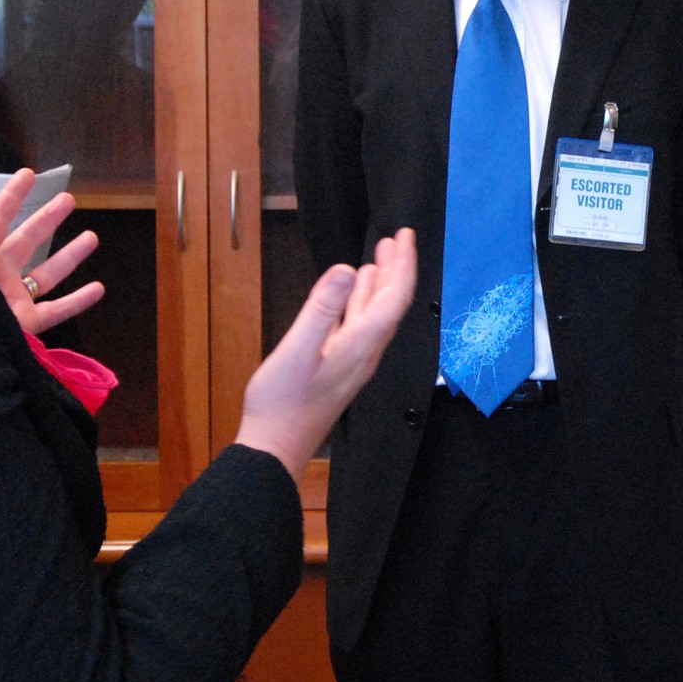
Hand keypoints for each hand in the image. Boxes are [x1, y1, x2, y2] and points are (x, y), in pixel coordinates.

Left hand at [0, 168, 104, 334]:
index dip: (11, 197)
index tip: (29, 174)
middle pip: (27, 241)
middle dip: (47, 219)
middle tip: (68, 198)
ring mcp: (14, 299)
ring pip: (47, 274)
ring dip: (69, 256)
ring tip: (92, 237)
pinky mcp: (27, 324)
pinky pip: (56, 310)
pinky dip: (77, 301)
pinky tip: (98, 288)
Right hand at [236, 229, 416, 482]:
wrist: (276, 445)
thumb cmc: (282, 402)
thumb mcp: (297, 349)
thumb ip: (322, 308)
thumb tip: (345, 270)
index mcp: (361, 345)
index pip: (394, 298)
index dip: (404, 265)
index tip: (406, 236)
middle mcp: (366, 352)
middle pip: (391, 304)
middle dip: (396, 269)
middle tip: (396, 239)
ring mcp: (354, 361)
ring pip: (376, 314)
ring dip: (379, 284)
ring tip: (379, 258)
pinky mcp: (341, 366)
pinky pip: (360, 326)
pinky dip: (361, 302)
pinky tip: (352, 293)